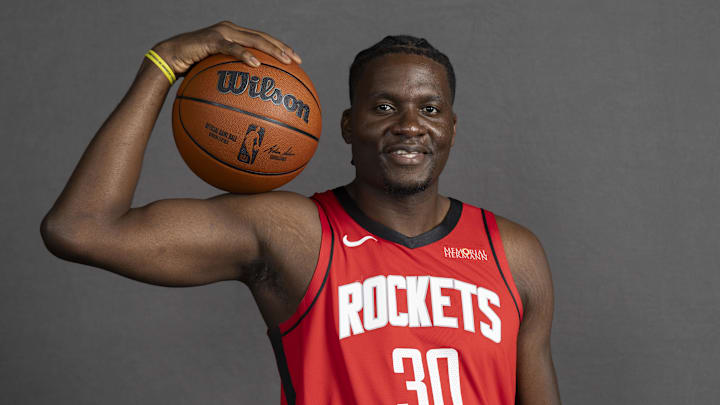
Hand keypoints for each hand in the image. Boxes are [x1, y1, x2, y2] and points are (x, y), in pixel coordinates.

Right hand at [151, 21, 301, 75]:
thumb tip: (246, 101)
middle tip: (297, 61)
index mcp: (234, 35)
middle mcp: (230, 30)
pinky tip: (257, 64)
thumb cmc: (190, 70)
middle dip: (282, 48)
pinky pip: (232, 48)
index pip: (262, 39)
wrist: (168, 58)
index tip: (296, 60)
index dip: (279, 47)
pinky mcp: (211, 39)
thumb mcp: (214, 74)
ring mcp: (222, 32)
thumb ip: (231, 79)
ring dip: (271, 50)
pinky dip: (245, 55)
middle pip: (262, 37)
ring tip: (285, 61)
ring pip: (253, 39)